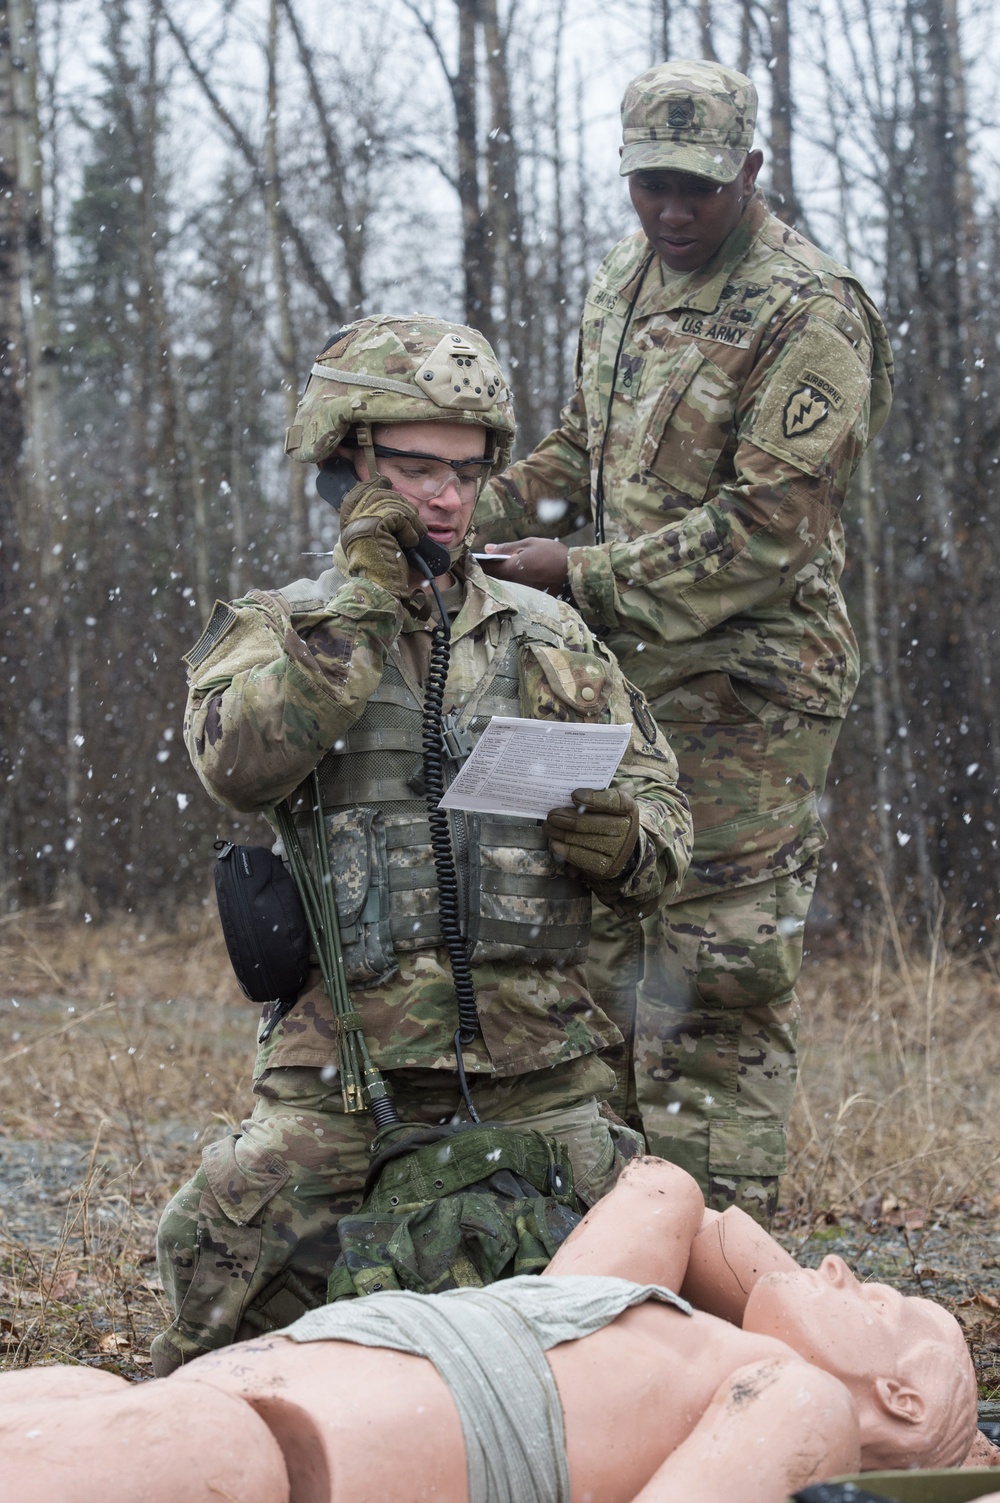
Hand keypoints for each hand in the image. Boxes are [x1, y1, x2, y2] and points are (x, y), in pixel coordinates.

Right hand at [339, 478, 426, 596]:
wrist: (383, 592)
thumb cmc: (386, 573)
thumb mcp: (380, 542)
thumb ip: (379, 521)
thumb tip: (387, 495)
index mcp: (350, 527)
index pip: (356, 493)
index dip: (370, 484)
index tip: (383, 479)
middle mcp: (351, 524)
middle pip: (376, 494)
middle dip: (399, 503)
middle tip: (412, 518)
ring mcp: (361, 523)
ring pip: (390, 502)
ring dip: (409, 516)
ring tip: (416, 533)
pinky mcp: (374, 526)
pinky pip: (398, 514)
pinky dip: (410, 527)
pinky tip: (411, 541)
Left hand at [482, 538, 569, 594]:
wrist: (572, 572)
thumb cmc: (551, 554)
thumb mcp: (528, 544)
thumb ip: (506, 548)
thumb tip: (487, 549)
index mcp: (509, 569)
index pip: (485, 567)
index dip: (474, 562)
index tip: (467, 558)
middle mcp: (511, 583)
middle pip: (490, 578)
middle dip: (482, 571)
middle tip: (475, 564)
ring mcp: (518, 591)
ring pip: (499, 585)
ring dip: (493, 578)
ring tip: (489, 570)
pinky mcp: (526, 596)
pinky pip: (510, 590)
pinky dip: (505, 584)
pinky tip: (506, 578)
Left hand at [543, 787, 640, 880]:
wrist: (622, 845)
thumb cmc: (608, 818)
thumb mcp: (607, 803)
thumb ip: (593, 797)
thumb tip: (573, 798)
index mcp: (627, 807)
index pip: (613, 801)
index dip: (593, 799)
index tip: (574, 795)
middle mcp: (626, 829)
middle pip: (590, 823)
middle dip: (566, 819)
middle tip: (550, 815)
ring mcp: (617, 850)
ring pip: (581, 840)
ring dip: (560, 833)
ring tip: (548, 828)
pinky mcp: (606, 867)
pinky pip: (580, 858)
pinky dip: (564, 850)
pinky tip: (555, 843)